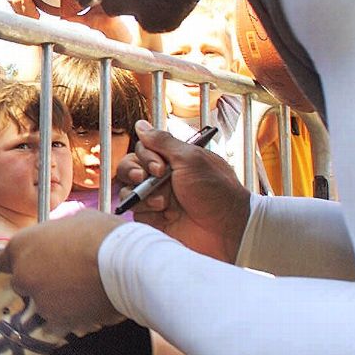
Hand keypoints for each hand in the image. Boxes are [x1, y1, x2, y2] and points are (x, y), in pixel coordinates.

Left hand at [0, 210, 123, 332]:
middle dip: (37, 281)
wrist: (125, 265)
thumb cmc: (102, 235)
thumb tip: (62, 236)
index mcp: (21, 245)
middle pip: (21, 283)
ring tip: (80, 292)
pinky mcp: (57, 321)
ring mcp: (39, 300)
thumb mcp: (74, 220)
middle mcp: (23, 274)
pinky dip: (68, 318)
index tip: (32, 263)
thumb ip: (57, 234)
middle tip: (62, 276)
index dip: (21, 261)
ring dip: (54, 301)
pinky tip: (85, 307)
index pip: (5, 260)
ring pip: (41, 304)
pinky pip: (57, 323)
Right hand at [116, 120, 250, 262]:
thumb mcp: (190, 159)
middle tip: (144, 178)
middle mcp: (162, 178)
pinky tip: (163, 214)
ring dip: (141, 193)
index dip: (146, 156)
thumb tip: (140, 124)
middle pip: (129, 167)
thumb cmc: (215, 192)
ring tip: (162, 203)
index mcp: (173, 161)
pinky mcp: (153, 220)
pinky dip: (145, 210)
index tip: (160, 167)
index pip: (143, 149)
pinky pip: (135, 210)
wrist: (227, 230)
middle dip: (133, 171)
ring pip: (127, 189)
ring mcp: (156, 199)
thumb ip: (162, 142)